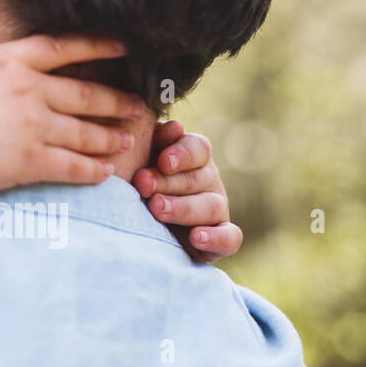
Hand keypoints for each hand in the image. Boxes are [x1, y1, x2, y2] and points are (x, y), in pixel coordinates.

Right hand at [0, 0, 145, 196]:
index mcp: (9, 61)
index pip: (61, 48)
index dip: (95, 45)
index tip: (123, 46)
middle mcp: (30, 91)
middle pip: (85, 94)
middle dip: (115, 101)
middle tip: (138, 106)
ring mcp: (34, 126)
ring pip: (84, 132)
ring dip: (108, 136)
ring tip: (126, 140)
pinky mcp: (29, 160)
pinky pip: (71, 166)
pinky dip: (92, 170)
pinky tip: (105, 173)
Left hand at [134, 120, 242, 262]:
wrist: (135, 221)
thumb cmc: (135, 179)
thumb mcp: (140, 157)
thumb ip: (154, 140)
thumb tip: (174, 127)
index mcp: (192, 157)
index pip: (199, 148)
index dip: (182, 153)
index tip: (162, 161)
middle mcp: (208, 180)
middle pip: (199, 178)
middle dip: (168, 181)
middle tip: (142, 184)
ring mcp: (217, 209)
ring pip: (211, 206)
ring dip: (183, 208)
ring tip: (156, 208)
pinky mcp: (220, 239)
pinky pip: (230, 238)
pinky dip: (217, 238)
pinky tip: (197, 238)